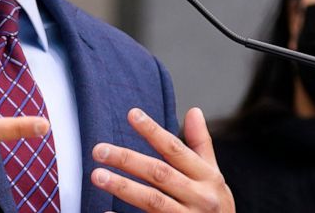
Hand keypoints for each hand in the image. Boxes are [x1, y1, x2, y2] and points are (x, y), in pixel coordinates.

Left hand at [91, 107, 233, 212]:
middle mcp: (199, 198)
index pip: (176, 150)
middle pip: (160, 174)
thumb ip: (201, 145)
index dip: (153, 131)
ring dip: (123, 187)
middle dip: (128, 160)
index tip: (132, 114)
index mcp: (208, 178)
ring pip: (152, 201)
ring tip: (97, 175)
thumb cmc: (216, 207)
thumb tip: (194, 111)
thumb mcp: (214, 176)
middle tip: (99, 150)